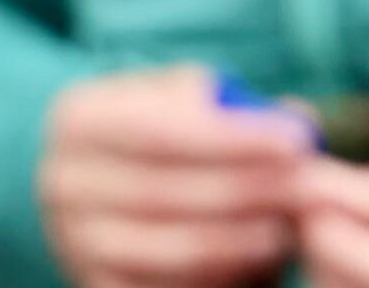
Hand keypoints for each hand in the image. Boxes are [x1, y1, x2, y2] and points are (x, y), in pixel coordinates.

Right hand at [39, 66, 312, 287]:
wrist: (101, 186)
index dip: (236, 140)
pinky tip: (257, 261)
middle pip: (169, 194)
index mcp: (80, 120)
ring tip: (287, 227)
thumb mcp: (185, 100)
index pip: (165, 132)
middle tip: (306, 188)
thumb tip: (297, 122)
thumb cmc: (162, 132)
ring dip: (240, 242)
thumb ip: (236, 106)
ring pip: (171, 250)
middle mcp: (63, 182)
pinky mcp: (91, 285)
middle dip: (248, 192)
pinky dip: (218, 277)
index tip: (297, 143)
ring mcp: (72, 242)